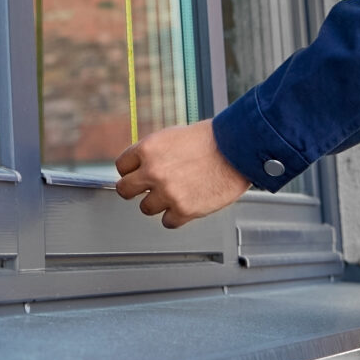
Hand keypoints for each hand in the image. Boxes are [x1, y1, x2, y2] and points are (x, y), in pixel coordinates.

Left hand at [113, 120, 251, 227]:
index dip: (131, 170)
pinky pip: (168, 222)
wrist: (237, 149)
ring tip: (176, 193)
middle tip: (146, 190)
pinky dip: (177, 216)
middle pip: (124, 190)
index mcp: (148, 149)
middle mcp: (153, 171)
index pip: (121, 167)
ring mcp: (167, 192)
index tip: (137, 174)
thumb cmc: (210, 140)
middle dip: (134, 190)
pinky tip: (187, 203)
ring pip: (146, 208)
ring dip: (159, 203)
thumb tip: (138, 167)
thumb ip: (152, 153)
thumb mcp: (172, 136)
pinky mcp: (184, 210)